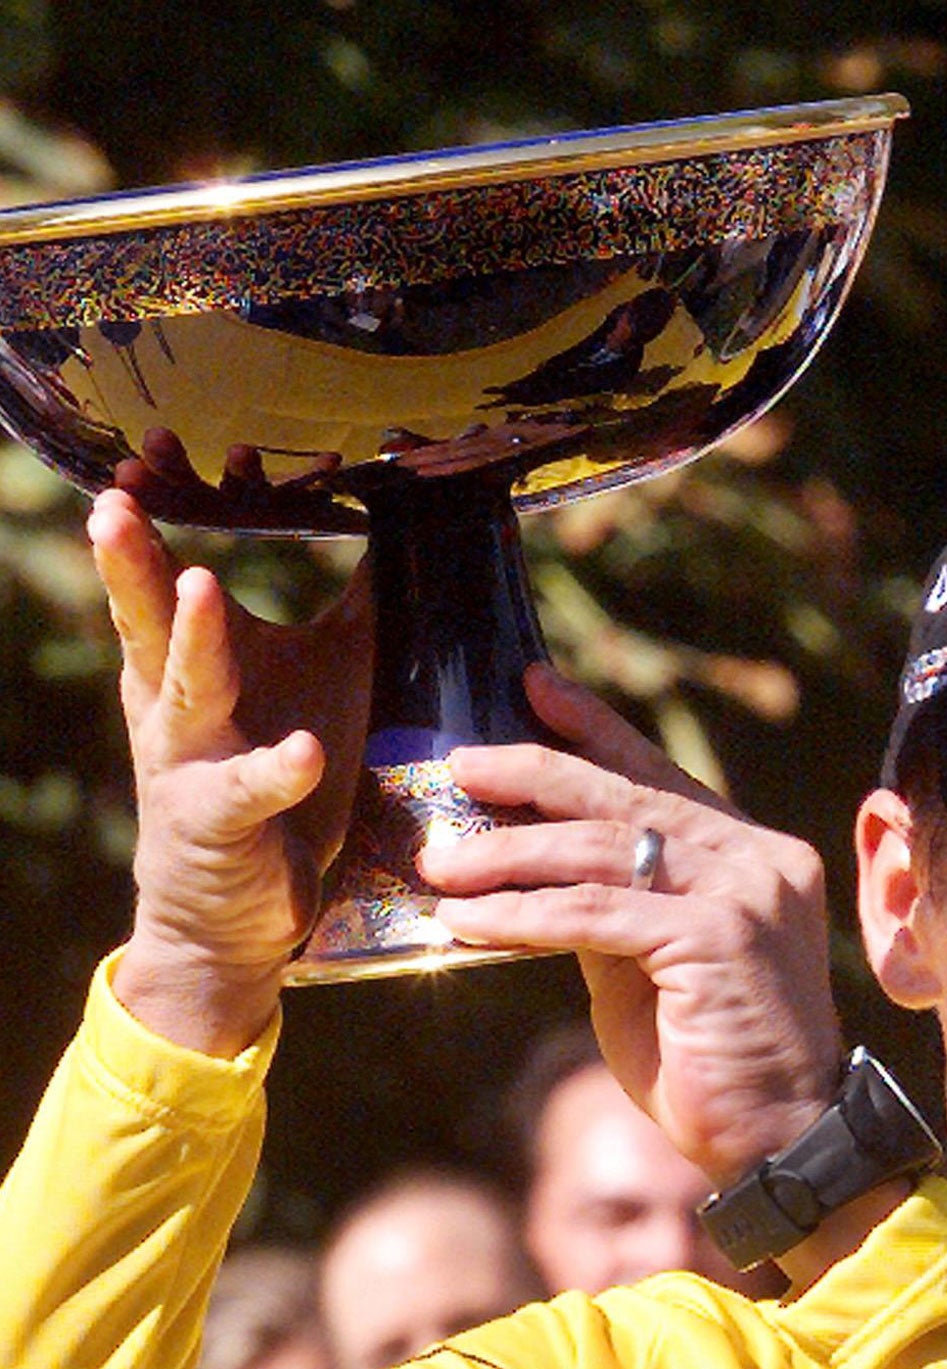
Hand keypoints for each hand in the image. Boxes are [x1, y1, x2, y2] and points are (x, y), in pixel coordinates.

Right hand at [91, 489, 372, 1054]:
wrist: (229, 916)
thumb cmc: (275, 787)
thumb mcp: (314, 685)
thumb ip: (348, 611)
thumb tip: (404, 530)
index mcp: (188, 663)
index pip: (162, 574)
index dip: (158, 514)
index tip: (155, 448)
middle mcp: (173, 706)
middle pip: (145, 620)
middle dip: (131, 562)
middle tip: (115, 501)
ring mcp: (190, 765)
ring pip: (185, 694)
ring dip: (193, 641)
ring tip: (203, 585)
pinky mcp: (221, 825)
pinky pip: (248, 793)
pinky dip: (274, 771)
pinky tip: (301, 752)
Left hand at [419, 666, 845, 1186]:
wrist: (777, 1140)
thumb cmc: (709, 1062)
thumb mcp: (648, 967)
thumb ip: (609, 909)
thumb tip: (533, 870)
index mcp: (752, 855)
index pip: (660, 778)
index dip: (594, 730)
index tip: (532, 689)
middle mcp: (758, 860)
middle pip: (627, 797)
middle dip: (535, 773)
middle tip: (462, 762)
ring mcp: (744, 895)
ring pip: (604, 852)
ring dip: (509, 853)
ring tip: (441, 861)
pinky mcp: (717, 939)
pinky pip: (596, 915)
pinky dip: (522, 915)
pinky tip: (466, 923)